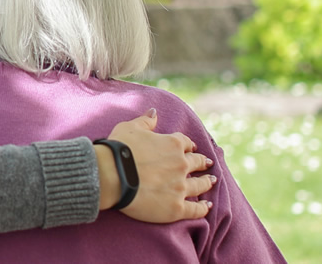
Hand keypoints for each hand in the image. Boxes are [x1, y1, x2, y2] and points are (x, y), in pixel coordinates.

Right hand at [101, 108, 215, 222]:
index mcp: (173, 144)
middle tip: (207, 164)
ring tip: (211, 181)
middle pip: (197, 163)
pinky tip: (206, 206)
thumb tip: (154, 111)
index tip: (191, 148)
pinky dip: (202, 208)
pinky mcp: (176, 208)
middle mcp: (181, 164)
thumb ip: (145, 121)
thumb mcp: (130, 128)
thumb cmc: (119, 150)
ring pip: (200, 185)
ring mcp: (180, 187)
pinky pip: (195, 209)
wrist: (111, 175)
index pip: (186, 143)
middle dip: (202, 162)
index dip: (189, 146)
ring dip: (206, 183)